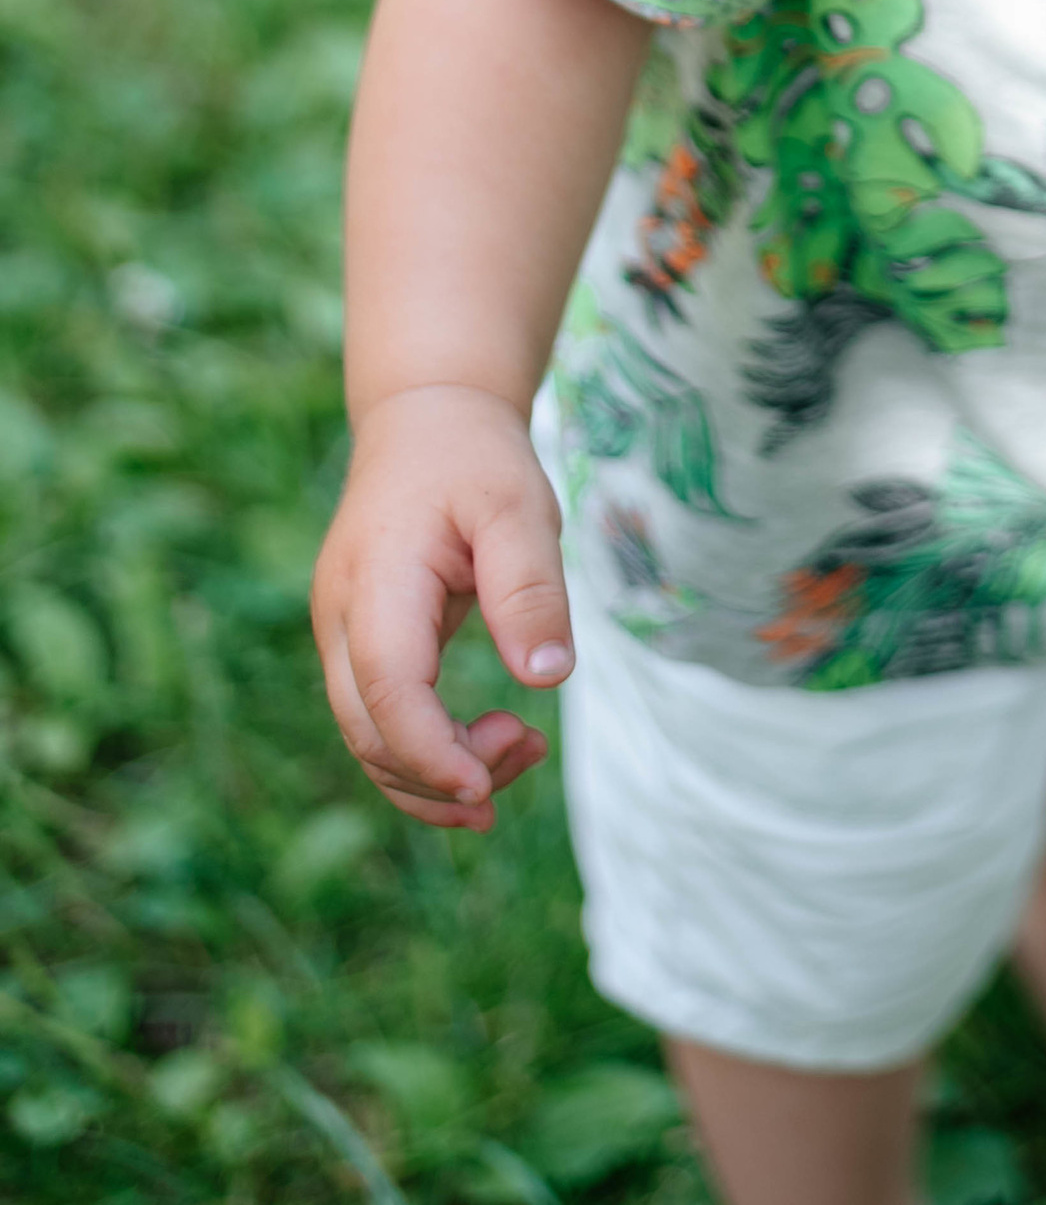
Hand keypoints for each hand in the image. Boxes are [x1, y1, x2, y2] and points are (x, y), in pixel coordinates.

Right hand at [310, 384, 573, 832]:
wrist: (427, 418)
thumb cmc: (474, 459)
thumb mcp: (518, 506)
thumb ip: (528, 588)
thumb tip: (547, 678)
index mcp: (374, 581)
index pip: (387, 692)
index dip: (432, 753)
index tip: (488, 786)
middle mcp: (339, 617)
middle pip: (369, 733)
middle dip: (442, 773)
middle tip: (529, 749)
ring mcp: (339, 633)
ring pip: (369, 737)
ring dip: (436, 771)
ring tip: (522, 752)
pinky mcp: (357, 642)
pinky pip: (381, 717)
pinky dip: (427, 749)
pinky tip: (485, 753)